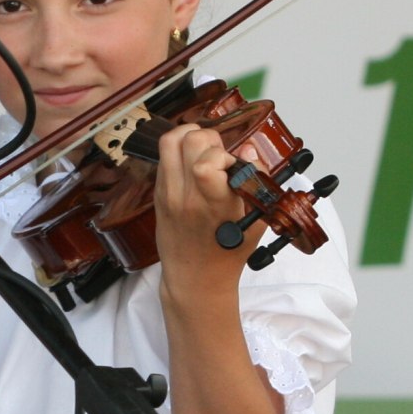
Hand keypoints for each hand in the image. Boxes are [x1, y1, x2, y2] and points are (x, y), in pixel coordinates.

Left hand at [154, 126, 260, 295]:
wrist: (195, 277)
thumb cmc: (227, 252)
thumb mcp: (255, 220)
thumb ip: (255, 181)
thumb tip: (248, 149)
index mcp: (214, 205)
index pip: (206, 163)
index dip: (222, 154)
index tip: (232, 165)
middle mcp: (186, 196)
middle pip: (187, 140)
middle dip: (209, 138)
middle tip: (218, 153)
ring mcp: (167, 194)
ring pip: (169, 141)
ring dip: (189, 136)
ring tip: (204, 149)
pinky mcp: (157, 194)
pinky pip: (163, 156)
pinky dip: (178, 150)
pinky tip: (192, 161)